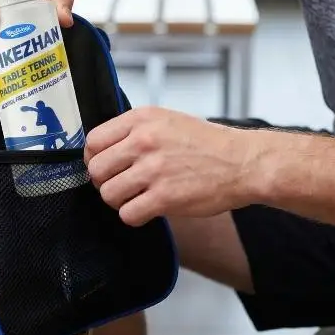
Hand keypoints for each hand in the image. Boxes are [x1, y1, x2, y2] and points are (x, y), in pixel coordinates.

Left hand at [84, 107, 255, 225]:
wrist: (240, 162)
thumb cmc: (204, 142)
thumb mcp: (165, 120)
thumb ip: (133, 130)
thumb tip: (102, 149)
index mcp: (141, 119)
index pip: (93, 140)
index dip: (93, 157)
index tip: (103, 166)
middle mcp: (143, 141)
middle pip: (96, 169)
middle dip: (104, 181)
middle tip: (118, 184)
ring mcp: (153, 170)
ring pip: (109, 194)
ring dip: (118, 200)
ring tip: (134, 197)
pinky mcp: (164, 197)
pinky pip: (128, 214)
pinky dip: (134, 215)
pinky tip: (147, 208)